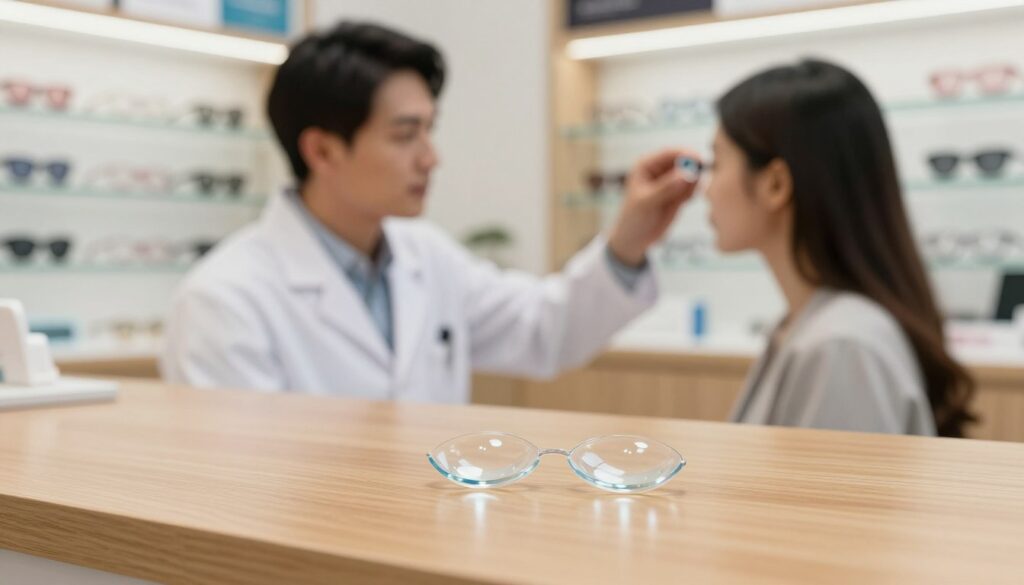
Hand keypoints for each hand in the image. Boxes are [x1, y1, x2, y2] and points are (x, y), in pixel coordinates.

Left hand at [608, 148, 700, 265]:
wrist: (635, 239)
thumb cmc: (633, 218)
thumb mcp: (647, 202)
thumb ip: (666, 188)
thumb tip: (685, 174)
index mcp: (646, 165)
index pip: (669, 153)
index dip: (685, 154)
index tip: (698, 161)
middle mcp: (659, 170)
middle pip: (683, 161)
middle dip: (693, 169)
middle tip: (697, 182)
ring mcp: (670, 181)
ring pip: (690, 174)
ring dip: (693, 184)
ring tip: (682, 200)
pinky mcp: (678, 193)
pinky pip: (692, 188)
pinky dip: (692, 193)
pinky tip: (682, 203)